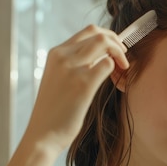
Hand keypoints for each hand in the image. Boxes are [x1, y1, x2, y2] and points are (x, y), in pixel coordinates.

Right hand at [23, 25, 128, 152]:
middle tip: (124, 55)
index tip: (115, 49)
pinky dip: (116, 68)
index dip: (107, 36)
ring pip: (104, 43)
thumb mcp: (58, 78)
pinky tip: (117, 79)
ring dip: (119, 52)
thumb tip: (99, 56)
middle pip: (97, 33)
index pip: (87, 31)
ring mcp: (72, 68)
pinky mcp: (83, 83)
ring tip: (123, 66)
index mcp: (56, 53)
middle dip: (116, 41)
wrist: (43, 134)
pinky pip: (108, 64)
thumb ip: (73, 64)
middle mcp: (62, 56)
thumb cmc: (54, 110)